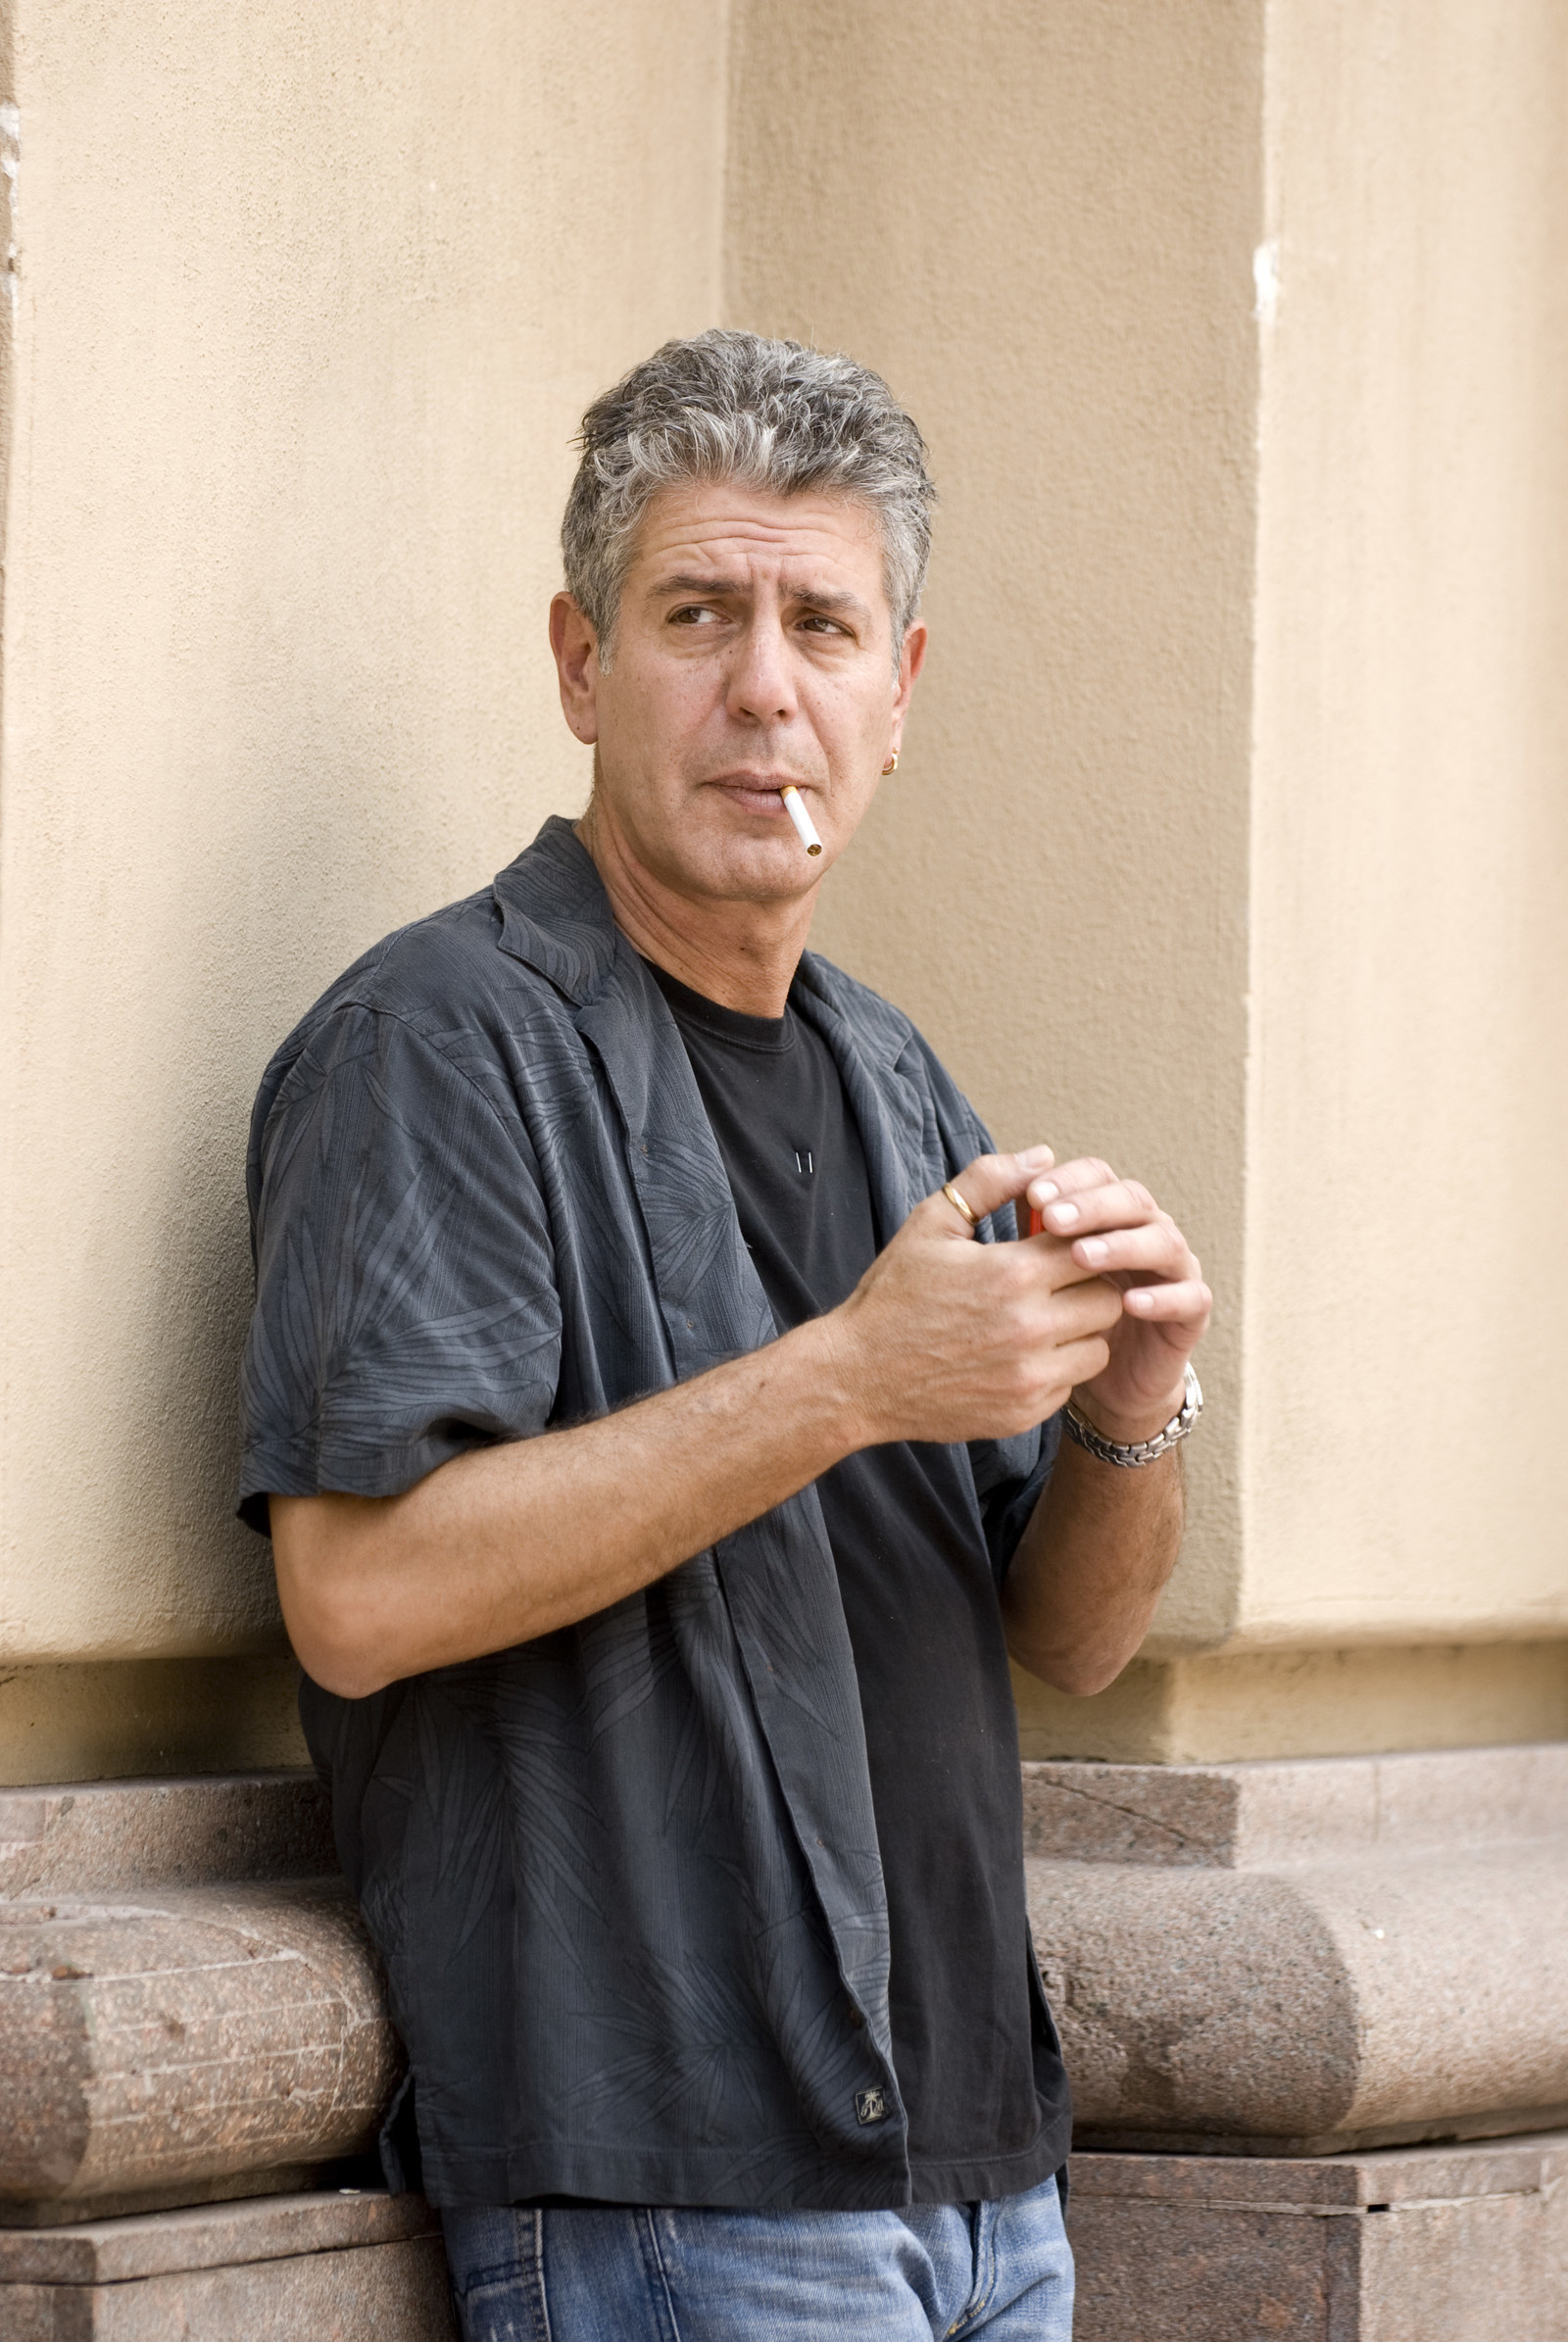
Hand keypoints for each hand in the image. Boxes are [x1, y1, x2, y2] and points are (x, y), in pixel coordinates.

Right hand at [826, 1147, 1126, 1446]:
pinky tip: (1018, 1356)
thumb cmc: (894, 1295)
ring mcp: (1028, 1377)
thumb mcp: (931, 1223)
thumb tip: (1043, 1156)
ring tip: (1041, 1320)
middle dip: (1087, 1288)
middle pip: (1107, 1300)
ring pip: (1098, 1348)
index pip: (1093, 1248)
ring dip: (1078, 1333)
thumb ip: (991, 1181)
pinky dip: (1055, 1370)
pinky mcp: (1024, 1413)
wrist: (857, 1376)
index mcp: (1011, 1274)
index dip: (1081, 1242)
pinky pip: (1070, 1386)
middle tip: (1055, 1285)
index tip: (1059, 1246)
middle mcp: (1028, 1329)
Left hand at [1024, 1157, 1211, 1440]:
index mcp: (1109, 1213)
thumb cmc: (1058, 1317)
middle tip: (1053, 1219)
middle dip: (1093, 1206)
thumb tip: (1021, 1177)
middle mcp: (1147, 1232)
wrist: (1095, 1382)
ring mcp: (1174, 1271)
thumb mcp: (1033, 1270)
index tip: (1033, 1195)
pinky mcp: (1191, 1314)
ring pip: (1164, 1242)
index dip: (1071, 1181)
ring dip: (1124, 1245)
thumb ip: (1027, 1225)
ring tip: (1083, 1257)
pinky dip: (1164, 1297)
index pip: (1098, 1177)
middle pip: (1134, 1200)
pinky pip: (1190, 1298)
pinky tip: (1131, 1303)